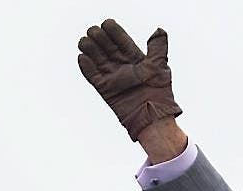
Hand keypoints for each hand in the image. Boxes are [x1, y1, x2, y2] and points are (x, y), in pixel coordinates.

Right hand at [78, 19, 181, 140]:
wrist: (152, 116)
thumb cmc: (159, 93)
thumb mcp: (161, 68)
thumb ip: (158, 49)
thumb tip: (159, 31)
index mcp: (134, 57)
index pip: (121, 39)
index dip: (114, 31)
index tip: (107, 23)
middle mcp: (121, 65)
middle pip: (106, 46)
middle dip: (99, 37)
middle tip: (94, 32)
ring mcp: (112, 76)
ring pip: (96, 58)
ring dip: (89, 49)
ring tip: (84, 42)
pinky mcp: (105, 89)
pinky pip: (92, 76)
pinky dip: (86, 68)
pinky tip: (82, 58)